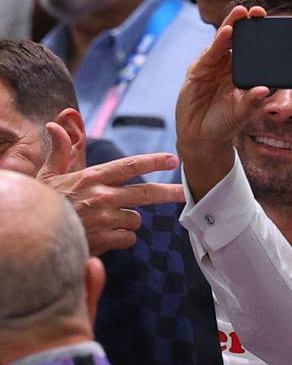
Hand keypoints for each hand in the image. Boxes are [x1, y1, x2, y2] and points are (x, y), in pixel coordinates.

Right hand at [37, 122, 183, 255]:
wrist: (34, 235)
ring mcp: (105, 219)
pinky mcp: (105, 240)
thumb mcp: (47, 175)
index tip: (173, 159)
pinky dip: (121, 239)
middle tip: (185, 192)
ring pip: (136, 219)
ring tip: (106, 221)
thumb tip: (56, 125)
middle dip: (169, 192)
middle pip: (145, 193)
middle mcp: (102, 197)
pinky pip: (129, 238)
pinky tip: (105, 236)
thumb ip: (60, 151)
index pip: (129, 166)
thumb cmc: (42, 203)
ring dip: (128, 221)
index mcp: (92, 178)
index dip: (153, 161)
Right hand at [175, 5, 269, 199]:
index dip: (260, 37)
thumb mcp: (242, 113)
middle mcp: (229, 66)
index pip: (253, 51)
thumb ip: (252, 102)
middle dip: (246, 24)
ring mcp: (213, 66)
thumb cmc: (225, 124)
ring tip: (241, 14)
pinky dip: (218, 43)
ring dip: (232, 26)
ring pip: (223, 42)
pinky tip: (227, 33)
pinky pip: (210, 54)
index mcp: (243, 73)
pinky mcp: (199, 70)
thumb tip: (264, 91)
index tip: (271, 24)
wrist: (201, 136)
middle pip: (238, 40)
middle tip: (257, 11)